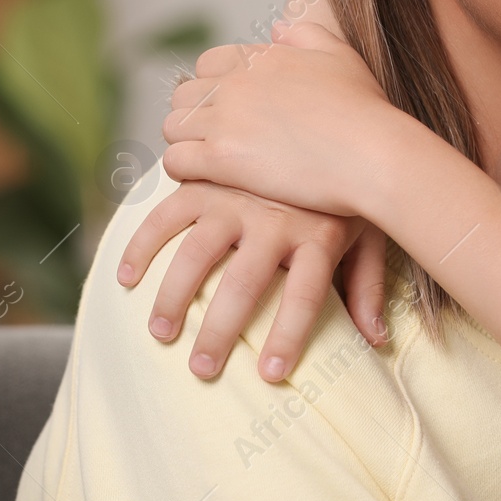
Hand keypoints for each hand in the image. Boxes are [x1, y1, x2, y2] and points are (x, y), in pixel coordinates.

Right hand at [117, 181, 388, 380]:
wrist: (330, 125)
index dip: (290, 334)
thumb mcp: (367, 232)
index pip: (306, 294)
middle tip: (202, 369)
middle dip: (220, 331)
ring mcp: (237, 197)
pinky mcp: (208, 181)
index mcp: (318, 235)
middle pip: (245, 282)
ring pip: (198, 253)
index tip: (270, 375)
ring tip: (160, 334)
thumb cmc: (345, 194)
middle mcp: (276, 218)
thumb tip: (375, 340)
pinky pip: (168, 214)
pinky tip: (125, 278)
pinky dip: (142, 245)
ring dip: (173, 297)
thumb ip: (367, 286)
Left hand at [160, 20, 408, 216]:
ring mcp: (226, 119)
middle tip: (219, 140)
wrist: (372, 154)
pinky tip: (210, 179)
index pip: (208, 63)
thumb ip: (306, 35)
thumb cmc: (365, 110)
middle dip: (195, 116)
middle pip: (184, 94)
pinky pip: (174, 158)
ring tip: (212, 162)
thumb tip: (276, 28)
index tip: (232, 111)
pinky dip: (185, 169)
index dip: (215, 87)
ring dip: (187, 142)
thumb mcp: (342, 58)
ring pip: (172, 125)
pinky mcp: (221, 157)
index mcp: (262, 58)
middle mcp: (237, 82)